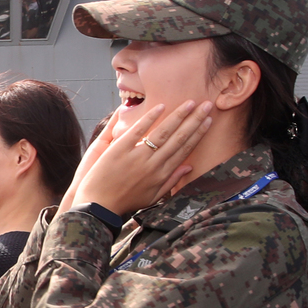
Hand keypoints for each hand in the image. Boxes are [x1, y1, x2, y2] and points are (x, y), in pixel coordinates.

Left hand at [70, 100, 213, 216]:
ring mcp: (137, 156)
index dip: (198, 134)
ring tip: (190, 103)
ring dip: (178, 116)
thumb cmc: (125, 201)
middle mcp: (153, 165)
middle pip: (179, 138)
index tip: (208, 120)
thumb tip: (189, 167)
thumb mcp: (152, 197)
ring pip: (163, 133)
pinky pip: (138, 131)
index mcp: (162, 175)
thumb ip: (171, 181)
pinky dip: (150, 118)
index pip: (184, 150)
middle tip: (207, 104)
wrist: (98, 205)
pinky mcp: (120, 150)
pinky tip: (161, 106)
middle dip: (195, 120)